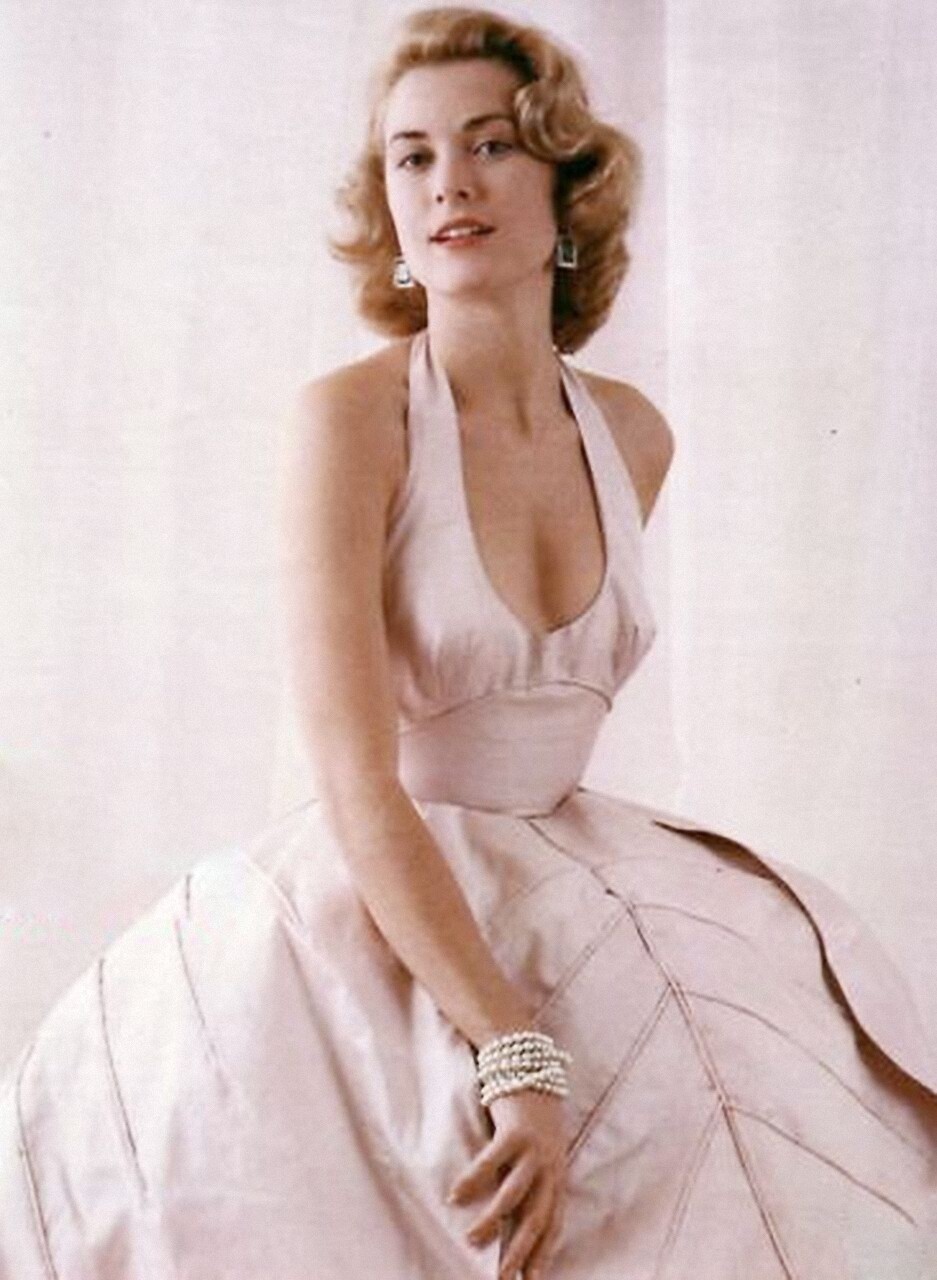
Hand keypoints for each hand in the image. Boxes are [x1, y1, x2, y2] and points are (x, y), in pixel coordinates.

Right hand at [449, 1088, 568, 1279]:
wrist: (526, 1058)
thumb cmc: (528, 1103)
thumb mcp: (538, 1141)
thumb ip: (531, 1170)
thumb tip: (513, 1204)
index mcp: (557, 1168)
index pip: (554, 1220)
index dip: (544, 1251)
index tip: (532, 1279)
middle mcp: (550, 1162)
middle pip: (538, 1216)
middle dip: (522, 1251)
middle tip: (505, 1278)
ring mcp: (534, 1147)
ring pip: (515, 1195)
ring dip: (492, 1221)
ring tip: (473, 1240)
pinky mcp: (514, 1130)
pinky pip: (492, 1162)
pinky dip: (473, 1181)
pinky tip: (456, 1197)